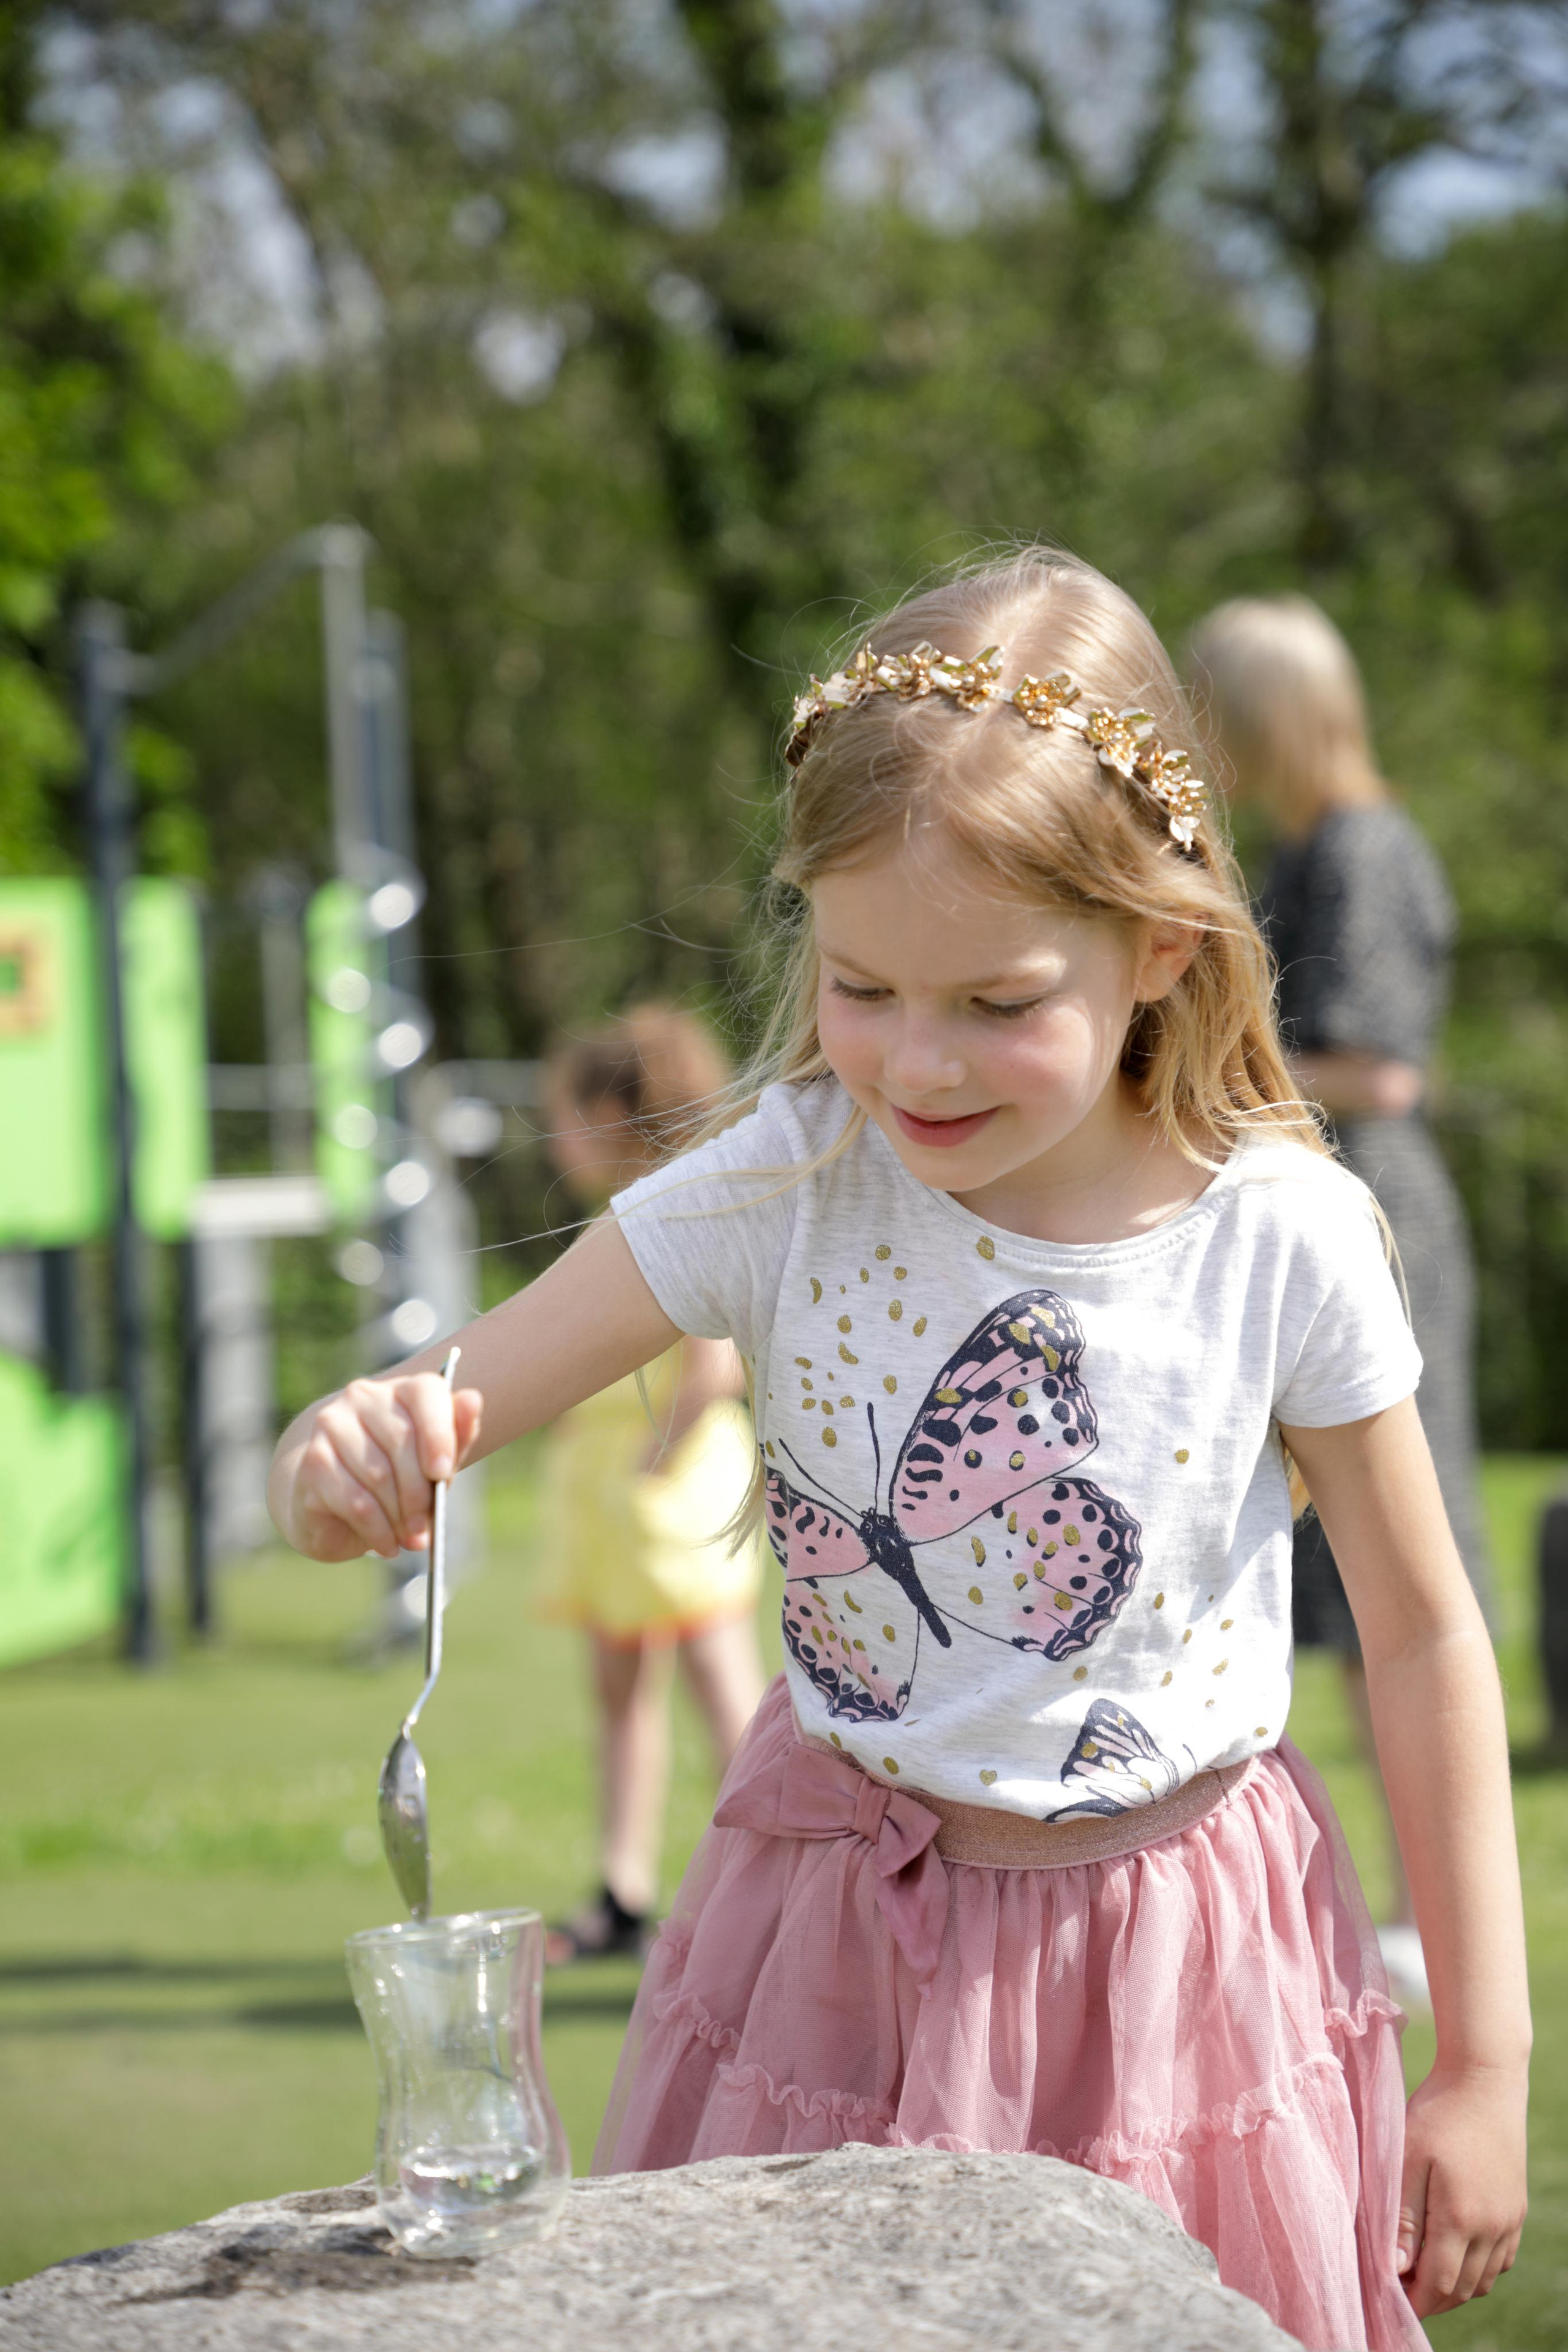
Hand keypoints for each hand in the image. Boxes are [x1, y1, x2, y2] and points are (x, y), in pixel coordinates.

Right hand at [269, 1374, 484, 1561]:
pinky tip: (386, 1544)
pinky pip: (354, 1501)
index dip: (439, 1434)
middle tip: (426, 1526)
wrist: (333, 1498)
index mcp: (402, 1390)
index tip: (443, 1472)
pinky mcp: (313, 1460)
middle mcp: (364, 1397)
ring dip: (399, 1516)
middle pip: (402, 1441)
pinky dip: (376, 1530)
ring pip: (378, 1475)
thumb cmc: (399, 1477)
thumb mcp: (435, 1461)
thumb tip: (472, 1400)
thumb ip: (457, 1436)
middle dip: (419, 1492)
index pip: (426, 1393)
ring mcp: (333, 1424)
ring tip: (409, 1537)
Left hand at [1398, 2064, 1527, 2316]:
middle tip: (1400, 2286)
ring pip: (1483, 2280)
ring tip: (1421, 2271)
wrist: (1484, 2080)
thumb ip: (1402, 2218)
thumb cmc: (1437, 2114)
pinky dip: (1477, 2270)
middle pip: (1462, 2289)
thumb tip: (1396, 2268)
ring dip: (1454, 2287)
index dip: (1413, 2300)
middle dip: (1430, 2299)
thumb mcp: (1407, 2159)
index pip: (1438, 2285)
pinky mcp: (1516, 2209)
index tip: (1388, 2294)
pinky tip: (1454, 2252)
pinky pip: (1501, 2260)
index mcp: (1461, 2219)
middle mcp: (1492, 2228)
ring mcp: (1509, 2221)